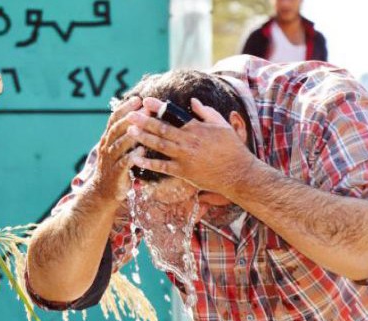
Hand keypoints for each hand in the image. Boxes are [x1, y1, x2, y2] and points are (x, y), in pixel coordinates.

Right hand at [91, 96, 144, 201]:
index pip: (114, 120)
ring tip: (143, 126)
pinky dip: (132, 156)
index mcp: (107, 139)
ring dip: (132, 135)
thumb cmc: (115, 167)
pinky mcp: (115, 173)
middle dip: (131, 117)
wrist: (102, 191)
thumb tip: (138, 118)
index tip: (138, 99)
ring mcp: (110, 160)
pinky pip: (123, 163)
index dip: (125, 108)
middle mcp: (107, 147)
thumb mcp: (117, 149)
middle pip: (117, 129)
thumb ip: (124, 135)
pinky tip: (142, 150)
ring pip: (119, 144)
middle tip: (144, 109)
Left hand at [126, 97, 255, 196]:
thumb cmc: (232, 148)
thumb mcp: (222, 125)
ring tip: (129, 131)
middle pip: (162, 129)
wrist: (238, 173)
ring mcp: (184, 157)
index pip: (173, 114)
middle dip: (144, 121)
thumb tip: (192, 101)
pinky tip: (135, 159)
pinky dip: (148, 163)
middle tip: (130, 114)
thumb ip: (206, 112)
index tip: (145, 101)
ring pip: (159, 145)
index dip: (158, 107)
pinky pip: (162, 167)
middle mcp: (188, 141)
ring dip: (143, 138)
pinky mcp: (183, 172)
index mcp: (197, 127)